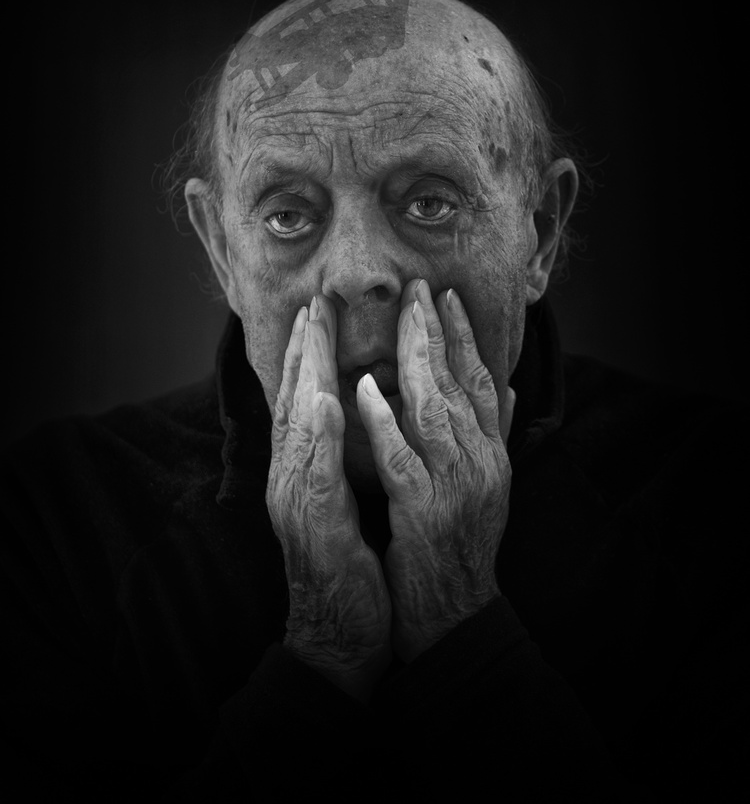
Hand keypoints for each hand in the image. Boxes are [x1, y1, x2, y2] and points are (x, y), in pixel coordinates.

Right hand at [267, 295, 391, 700]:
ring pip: (297, 424)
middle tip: (312, 300)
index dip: (310, 354)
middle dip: (303, 347)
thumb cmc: (348, 564)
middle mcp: (292, 476)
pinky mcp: (314, 524)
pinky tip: (324, 398)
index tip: (320, 310)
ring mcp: (296, 499)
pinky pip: (315, 473)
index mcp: (306, 469)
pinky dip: (318, 433)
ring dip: (304, 372)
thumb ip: (353, 457)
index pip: (306, 400)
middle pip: (294, 400)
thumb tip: (365, 413)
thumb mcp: (351, 501)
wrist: (339, 632)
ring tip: (312, 327)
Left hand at [356, 279, 514, 661]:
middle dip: (438, 331)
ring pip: (433, 409)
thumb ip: (495, 436)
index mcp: (492, 454)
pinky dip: (383, 421)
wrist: (455, 613)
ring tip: (402, 316)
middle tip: (421, 287)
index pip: (482, 381)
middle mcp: (480, 462)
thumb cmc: (462, 545)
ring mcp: (452, 485)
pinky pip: (399, 457)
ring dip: (416, 359)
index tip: (447, 297)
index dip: (465, 337)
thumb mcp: (488, 486)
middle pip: (459, 384)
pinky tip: (364, 388)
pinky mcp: (422, 510)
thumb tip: (507, 390)